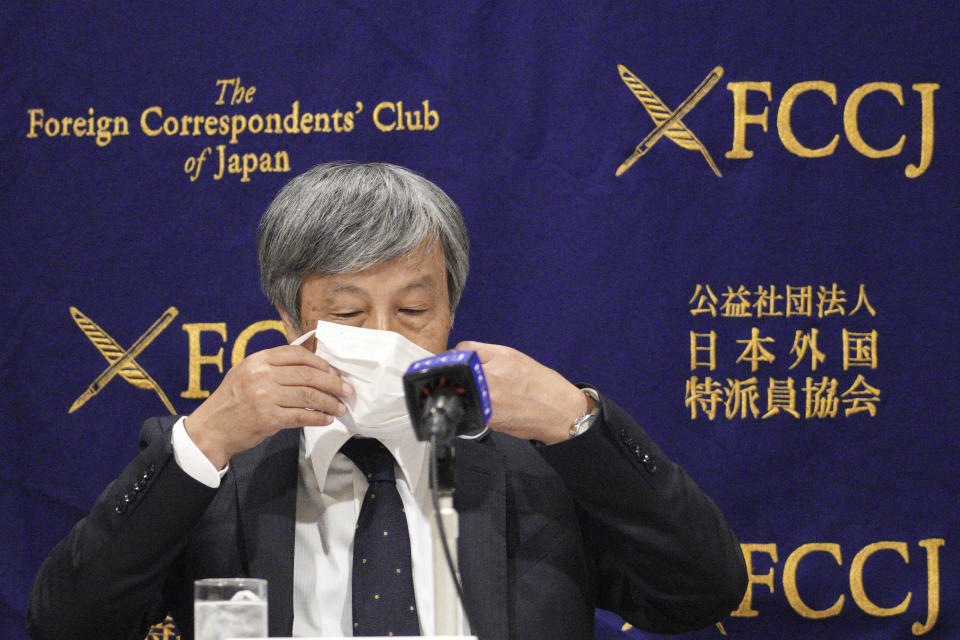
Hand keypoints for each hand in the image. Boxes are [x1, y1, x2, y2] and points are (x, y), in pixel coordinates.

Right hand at [185, 344, 352, 467]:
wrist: (212, 429)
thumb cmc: (232, 401)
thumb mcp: (246, 373)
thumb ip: (273, 367)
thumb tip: (311, 368)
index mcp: (258, 360)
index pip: (297, 354)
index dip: (320, 363)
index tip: (334, 372)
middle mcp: (262, 375)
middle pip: (308, 375)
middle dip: (333, 383)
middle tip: (347, 390)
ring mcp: (265, 396)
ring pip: (309, 396)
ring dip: (329, 402)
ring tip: (340, 408)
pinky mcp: (269, 418)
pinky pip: (302, 416)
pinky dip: (318, 418)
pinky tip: (326, 419)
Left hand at [454, 341, 591, 444]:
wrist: (559, 411)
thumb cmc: (541, 385)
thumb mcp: (515, 358)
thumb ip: (487, 355)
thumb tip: (462, 356)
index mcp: (499, 357)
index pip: (464, 348)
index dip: (460, 355)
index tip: (461, 361)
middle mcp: (491, 376)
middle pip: (457, 371)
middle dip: (459, 375)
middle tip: (467, 380)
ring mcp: (487, 399)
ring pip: (460, 391)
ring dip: (463, 392)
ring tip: (477, 394)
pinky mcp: (486, 418)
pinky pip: (468, 409)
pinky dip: (471, 407)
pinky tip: (483, 407)